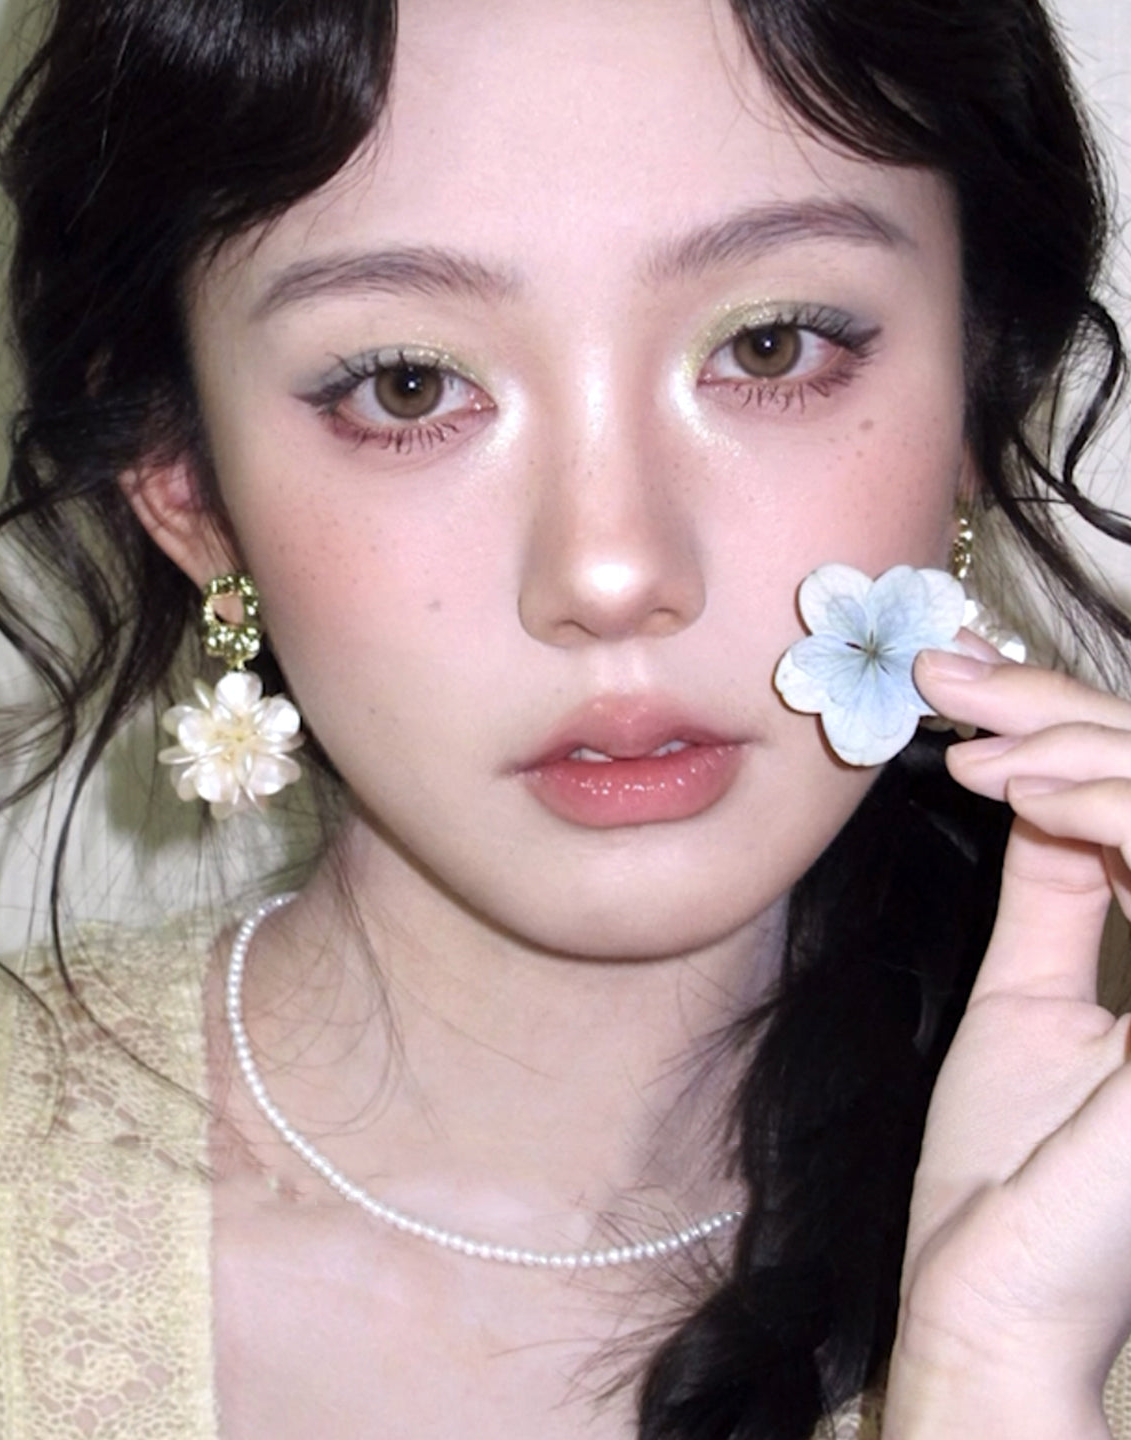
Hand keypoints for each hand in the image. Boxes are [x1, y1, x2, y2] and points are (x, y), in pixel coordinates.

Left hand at [882, 644, 1130, 1438]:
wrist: (991, 1292)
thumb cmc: (1009, 1171)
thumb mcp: (1033, 992)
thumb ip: (1060, 889)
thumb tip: (1048, 792)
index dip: (1069, 730)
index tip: (961, 693)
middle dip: (1062, 709)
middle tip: (951, 675)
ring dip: (1079, 747)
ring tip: (973, 742)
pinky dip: (1107, 805)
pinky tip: (1018, 792)